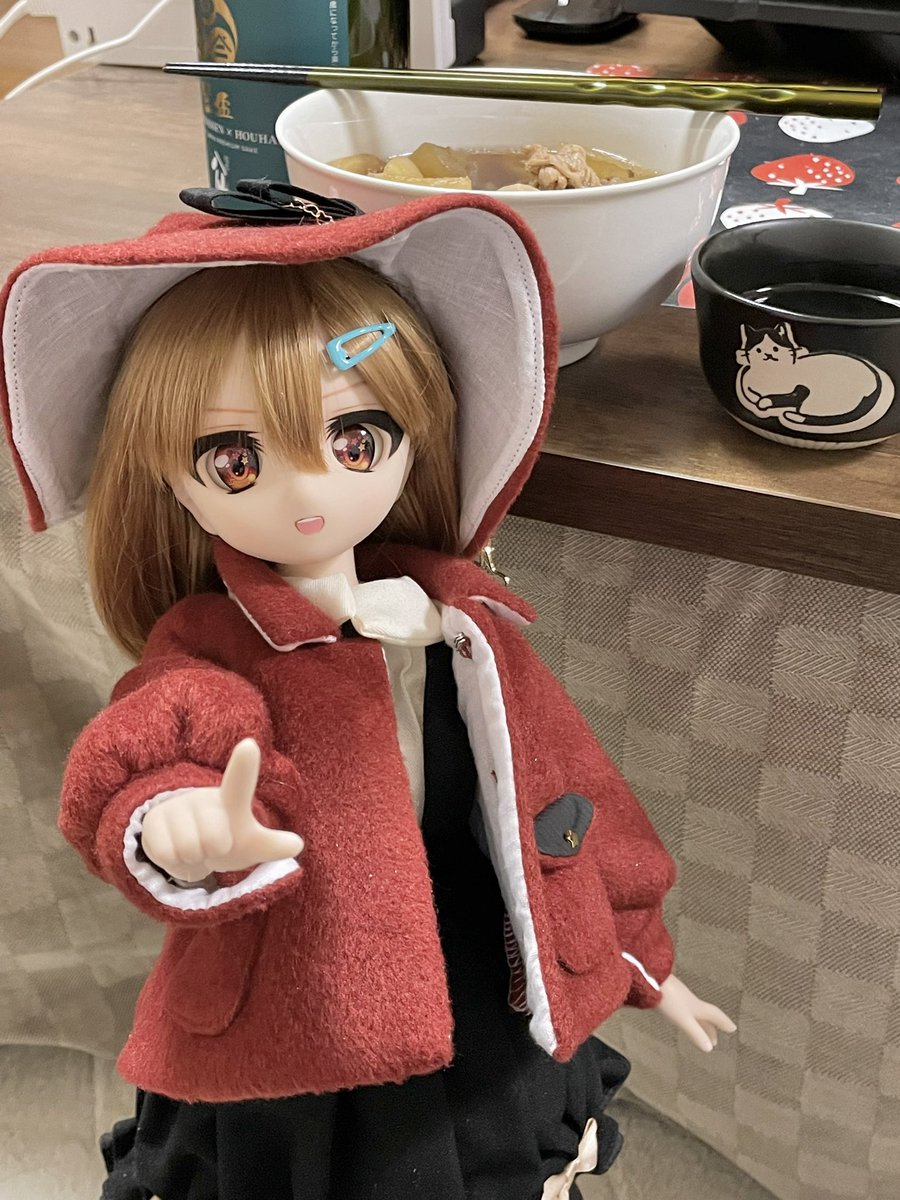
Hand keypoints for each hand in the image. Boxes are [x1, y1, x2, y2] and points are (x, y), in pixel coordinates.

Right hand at [141, 738, 303, 882]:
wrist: (190, 849)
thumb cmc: (226, 840)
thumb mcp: (250, 845)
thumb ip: (271, 844)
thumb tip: (297, 844)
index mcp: (231, 799)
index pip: (239, 782)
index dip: (244, 766)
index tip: (249, 745)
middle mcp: (202, 797)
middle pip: (214, 839)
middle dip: (215, 850)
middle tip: (212, 845)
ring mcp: (176, 807)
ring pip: (189, 848)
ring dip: (195, 858)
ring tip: (195, 848)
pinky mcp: (153, 821)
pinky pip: (167, 854)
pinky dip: (176, 864)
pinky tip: (178, 854)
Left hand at [656, 973, 735, 1051]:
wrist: (650, 978)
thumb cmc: (669, 999)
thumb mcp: (684, 1019)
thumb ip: (695, 1033)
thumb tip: (709, 1049)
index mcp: (697, 1007)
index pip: (714, 1015)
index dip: (724, 1022)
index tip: (733, 1028)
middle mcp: (691, 1001)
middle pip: (704, 1015)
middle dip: (710, 1027)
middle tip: (715, 1039)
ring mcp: (679, 997)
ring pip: (694, 1011)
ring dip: (699, 1022)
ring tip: (699, 1031)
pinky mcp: (668, 995)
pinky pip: (683, 1008)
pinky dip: (688, 1016)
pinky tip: (680, 1017)